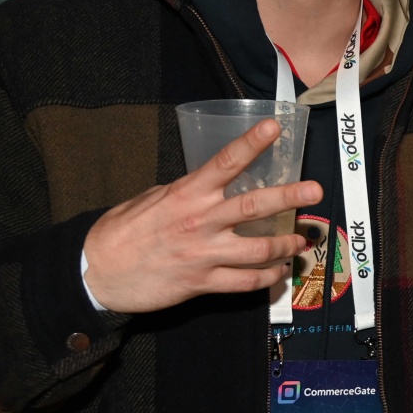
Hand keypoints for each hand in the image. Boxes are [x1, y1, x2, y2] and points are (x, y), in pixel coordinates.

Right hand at [82, 118, 322, 313]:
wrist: (96, 272)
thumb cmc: (122, 232)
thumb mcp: (151, 199)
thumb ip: (184, 192)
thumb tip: (208, 184)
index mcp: (186, 194)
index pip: (224, 163)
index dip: (251, 144)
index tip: (275, 128)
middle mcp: (200, 222)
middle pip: (253, 206)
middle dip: (289, 197)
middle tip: (315, 190)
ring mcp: (203, 254)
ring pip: (258, 250)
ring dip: (285, 245)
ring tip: (301, 241)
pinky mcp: (202, 284)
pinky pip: (244, 282)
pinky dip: (266, 278)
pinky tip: (278, 273)